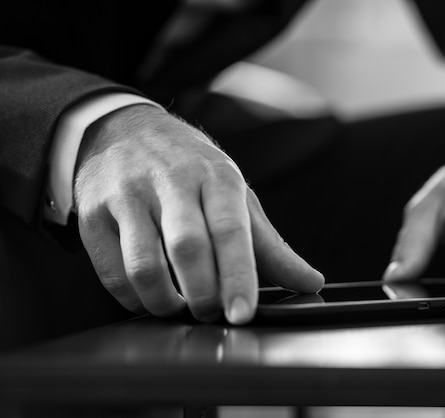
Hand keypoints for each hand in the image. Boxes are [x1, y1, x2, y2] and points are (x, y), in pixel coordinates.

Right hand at [74, 104, 323, 323]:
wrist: (123, 129)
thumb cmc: (191, 169)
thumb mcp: (235, 195)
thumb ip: (270, 245)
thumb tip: (311, 282)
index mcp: (216, 177)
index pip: (231, 231)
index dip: (239, 277)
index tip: (243, 314)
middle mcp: (171, 181)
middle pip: (188, 249)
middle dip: (203, 295)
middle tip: (213, 313)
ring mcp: (128, 195)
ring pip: (144, 266)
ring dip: (165, 302)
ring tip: (181, 307)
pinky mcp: (94, 213)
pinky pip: (112, 271)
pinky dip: (133, 298)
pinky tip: (150, 297)